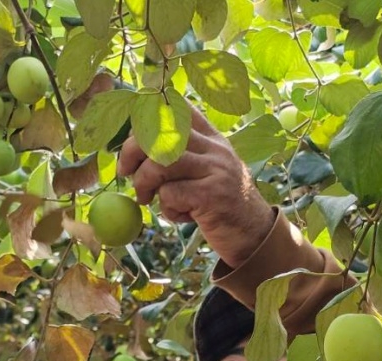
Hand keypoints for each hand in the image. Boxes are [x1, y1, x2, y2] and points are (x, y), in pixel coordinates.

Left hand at [117, 105, 275, 267]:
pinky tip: (180, 215)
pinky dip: (166, 208)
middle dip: (131, 152)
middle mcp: (214, 147)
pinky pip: (170, 194)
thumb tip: (134, 145)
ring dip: (143, 182)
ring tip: (147, 198)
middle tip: (126, 173)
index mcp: (210, 137)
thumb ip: (181, 154)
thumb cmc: (221, 203)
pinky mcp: (213, 195)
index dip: (147, 116)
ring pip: (160, 163)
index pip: (176, 107)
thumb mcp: (206, 170)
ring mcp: (215, 169)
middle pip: (158, 133)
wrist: (254, 233)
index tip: (132, 137)